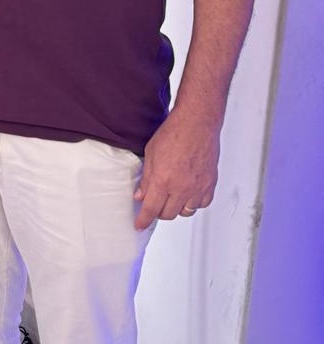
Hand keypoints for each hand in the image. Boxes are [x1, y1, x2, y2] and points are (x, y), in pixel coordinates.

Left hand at [132, 109, 218, 229]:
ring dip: (176, 208)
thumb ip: (146, 179)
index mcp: (163, 180)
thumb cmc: (172, 135)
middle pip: (168, 214)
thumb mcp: (150, 154)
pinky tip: (188, 194)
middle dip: (158, 212)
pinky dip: (193, 203)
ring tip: (170, 198)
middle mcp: (181, 188)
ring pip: (185, 212)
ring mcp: (198, 188)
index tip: (139, 225)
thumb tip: (140, 196)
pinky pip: (201, 204)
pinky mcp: (210, 184)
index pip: (151, 209)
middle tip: (154, 205)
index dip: (143, 219)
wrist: (197, 124)